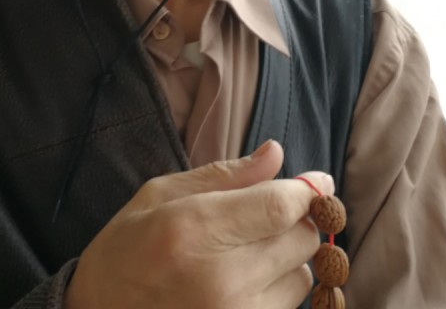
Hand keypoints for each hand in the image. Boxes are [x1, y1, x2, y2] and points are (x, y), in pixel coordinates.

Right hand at [63, 140, 333, 308]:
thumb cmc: (127, 247)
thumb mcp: (162, 194)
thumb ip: (224, 175)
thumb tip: (276, 153)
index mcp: (195, 229)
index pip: (279, 206)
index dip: (308, 190)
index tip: (318, 180)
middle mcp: (221, 279)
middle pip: (300, 240)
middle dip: (297, 218)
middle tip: (273, 211)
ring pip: (301, 276)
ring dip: (288, 256)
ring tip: (249, 249)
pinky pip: (288, 308)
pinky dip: (279, 288)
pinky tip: (248, 279)